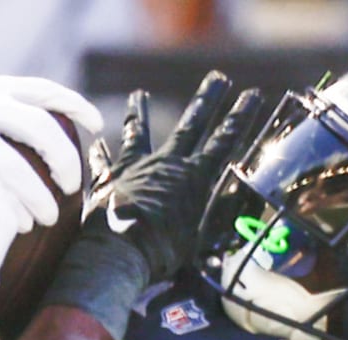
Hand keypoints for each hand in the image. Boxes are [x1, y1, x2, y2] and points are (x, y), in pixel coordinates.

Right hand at [0, 73, 101, 226]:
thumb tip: (36, 133)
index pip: (43, 92)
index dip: (76, 108)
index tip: (94, 126)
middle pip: (42, 131)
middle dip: (64, 161)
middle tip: (71, 185)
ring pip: (15, 169)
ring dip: (37, 197)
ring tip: (45, 217)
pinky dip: (7, 210)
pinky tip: (17, 224)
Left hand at [92, 74, 264, 285]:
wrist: (119, 254)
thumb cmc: (162, 254)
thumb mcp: (198, 244)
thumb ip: (214, 229)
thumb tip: (229, 231)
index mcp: (194, 178)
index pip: (224, 141)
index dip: (240, 118)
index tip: (252, 95)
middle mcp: (166, 165)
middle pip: (191, 126)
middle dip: (207, 100)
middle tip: (218, 77)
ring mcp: (136, 168)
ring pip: (139, 133)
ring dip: (139, 113)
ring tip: (139, 95)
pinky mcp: (109, 179)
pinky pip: (104, 162)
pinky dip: (99, 153)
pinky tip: (95, 142)